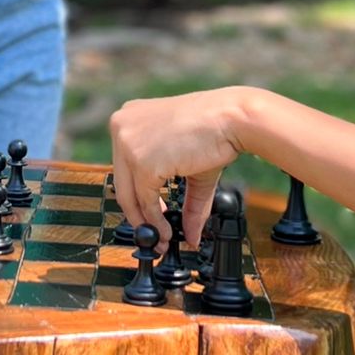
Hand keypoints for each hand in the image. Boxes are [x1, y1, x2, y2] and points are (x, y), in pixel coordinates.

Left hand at [110, 87, 249, 250]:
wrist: (233, 118)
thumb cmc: (216, 130)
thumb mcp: (189, 165)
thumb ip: (186, 199)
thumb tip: (191, 234)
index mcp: (130, 118)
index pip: (123, 165)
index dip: (136, 193)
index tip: (148, 213)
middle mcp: (122, 127)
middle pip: (121, 182)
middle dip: (138, 213)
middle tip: (154, 234)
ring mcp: (128, 144)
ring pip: (129, 195)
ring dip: (146, 222)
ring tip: (164, 236)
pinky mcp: (142, 162)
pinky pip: (145, 201)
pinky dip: (155, 220)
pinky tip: (167, 230)